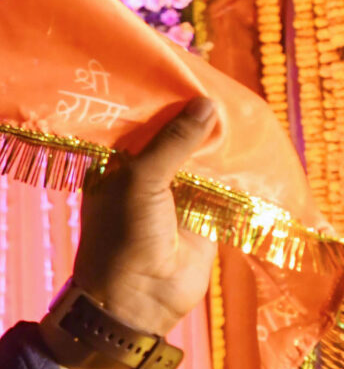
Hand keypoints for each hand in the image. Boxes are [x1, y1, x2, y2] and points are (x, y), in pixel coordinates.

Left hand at [52, 96, 218, 368]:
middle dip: (196, 118)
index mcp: (116, 164)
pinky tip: (253, 146)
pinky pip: (224, 186)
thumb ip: (172, 143)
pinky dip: (238, 171)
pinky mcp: (204, 215)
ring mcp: (176, 194)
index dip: (161, 100)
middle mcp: (145, 174)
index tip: (184, 70)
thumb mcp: (141, 180)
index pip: (140, 123)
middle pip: (175, 138)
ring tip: (242, 109)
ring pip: (203, 160)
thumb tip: (206, 104)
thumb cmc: (122, 236)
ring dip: (220, 143)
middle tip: (222, 85)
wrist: (138, 298)